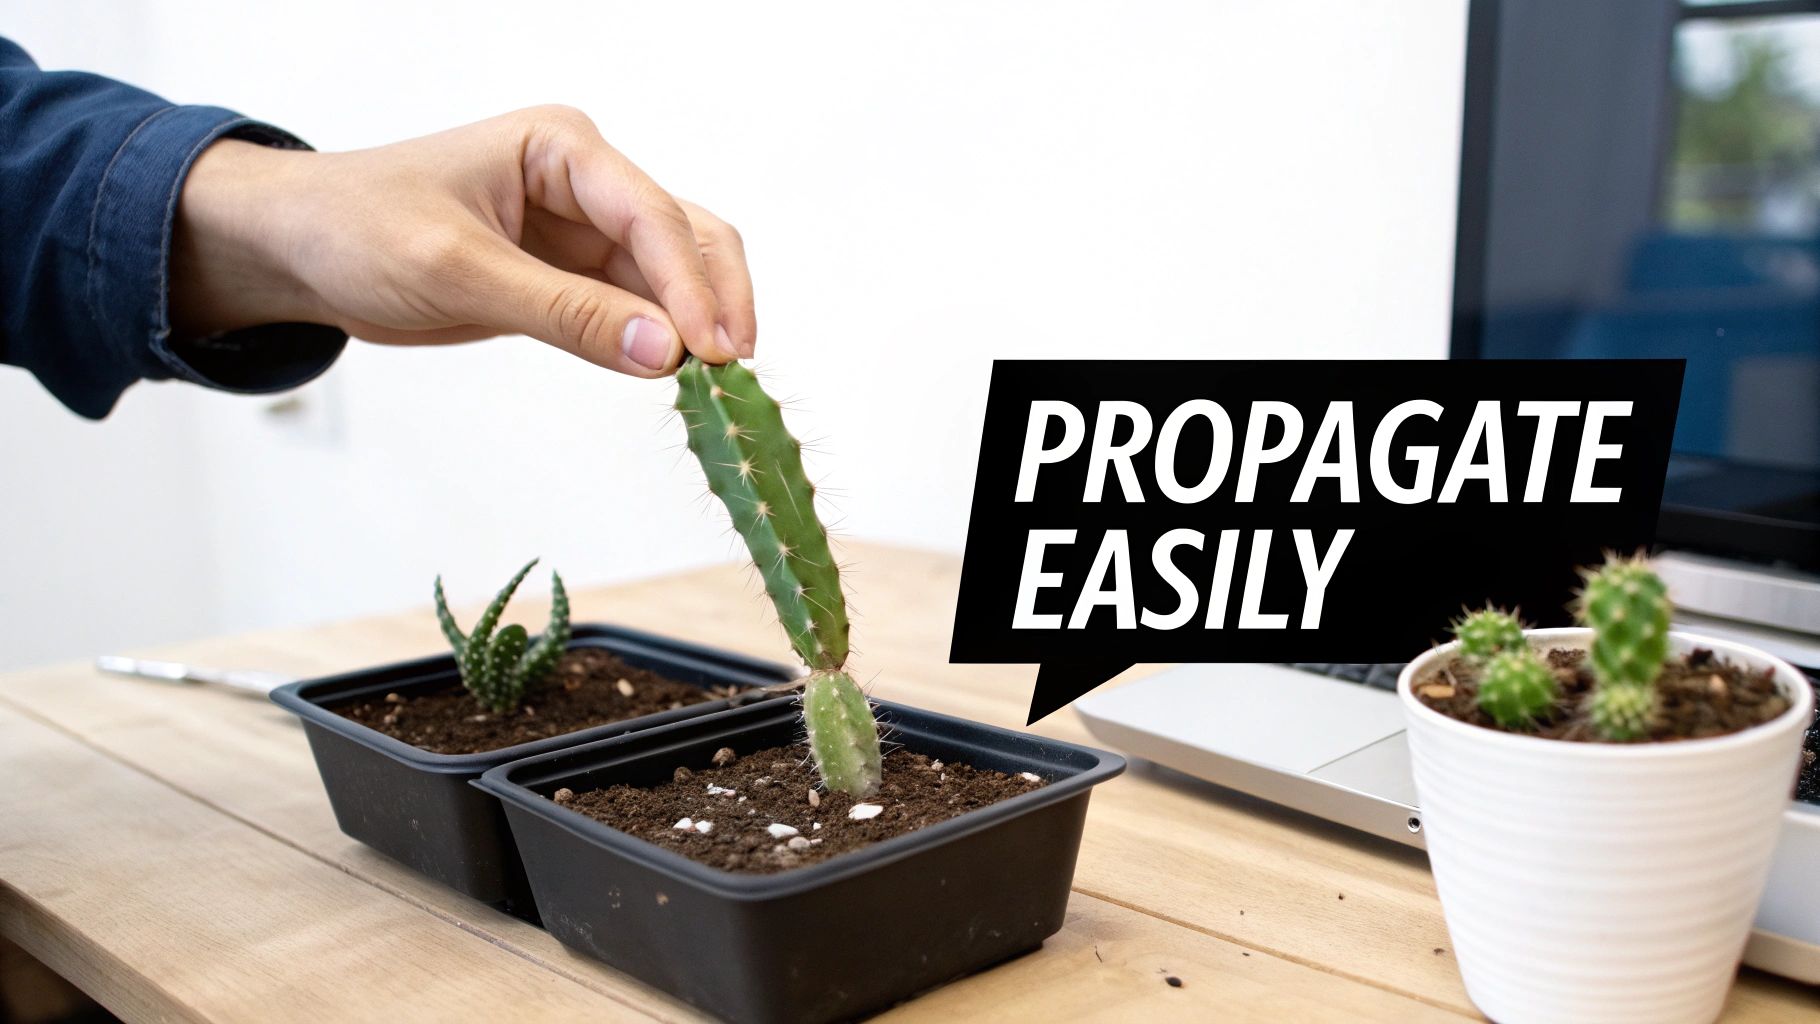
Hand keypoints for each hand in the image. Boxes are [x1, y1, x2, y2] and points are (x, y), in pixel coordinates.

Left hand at [171, 105, 750, 376]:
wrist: (296, 249)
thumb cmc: (356, 230)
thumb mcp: (458, 271)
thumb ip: (565, 313)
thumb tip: (661, 353)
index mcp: (560, 147)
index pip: (652, 214)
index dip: (690, 285)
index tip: (711, 350)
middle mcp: (585, 180)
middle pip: (687, 236)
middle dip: (714, 300)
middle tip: (729, 373)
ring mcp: (583, 229)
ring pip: (674, 274)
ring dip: (697, 324)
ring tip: (716, 385)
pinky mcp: (571, 275)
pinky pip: (637, 307)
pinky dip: (660, 342)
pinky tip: (677, 379)